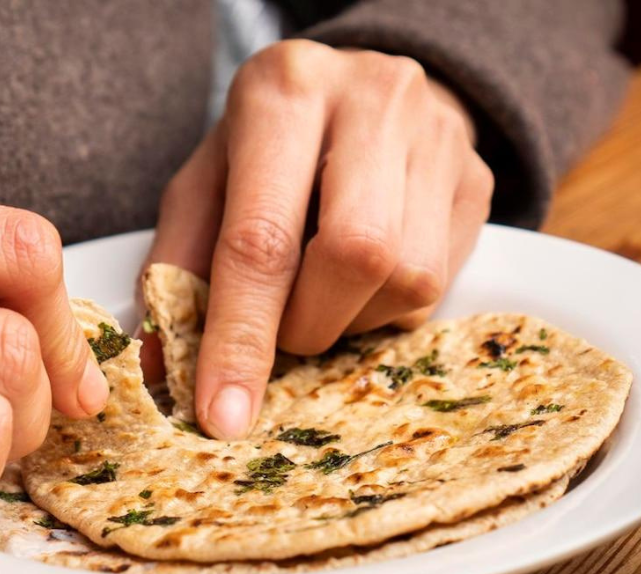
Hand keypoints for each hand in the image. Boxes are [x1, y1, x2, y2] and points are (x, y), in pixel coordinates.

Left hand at [148, 40, 493, 437]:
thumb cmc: (269, 149)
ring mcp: (438, 137)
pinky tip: (364, 279)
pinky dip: (389, 308)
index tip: (224, 415)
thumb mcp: (206, 185)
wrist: (360, 91)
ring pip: (410, 279)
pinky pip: (439, 286)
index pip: (263, 237)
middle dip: (310, 323)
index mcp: (284, 91)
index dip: (241, 338)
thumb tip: (162, 371)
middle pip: (357, 255)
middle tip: (286, 331)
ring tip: (325, 292)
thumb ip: (178, 268)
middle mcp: (372, 100)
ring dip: (354, 320)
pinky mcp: (478, 179)